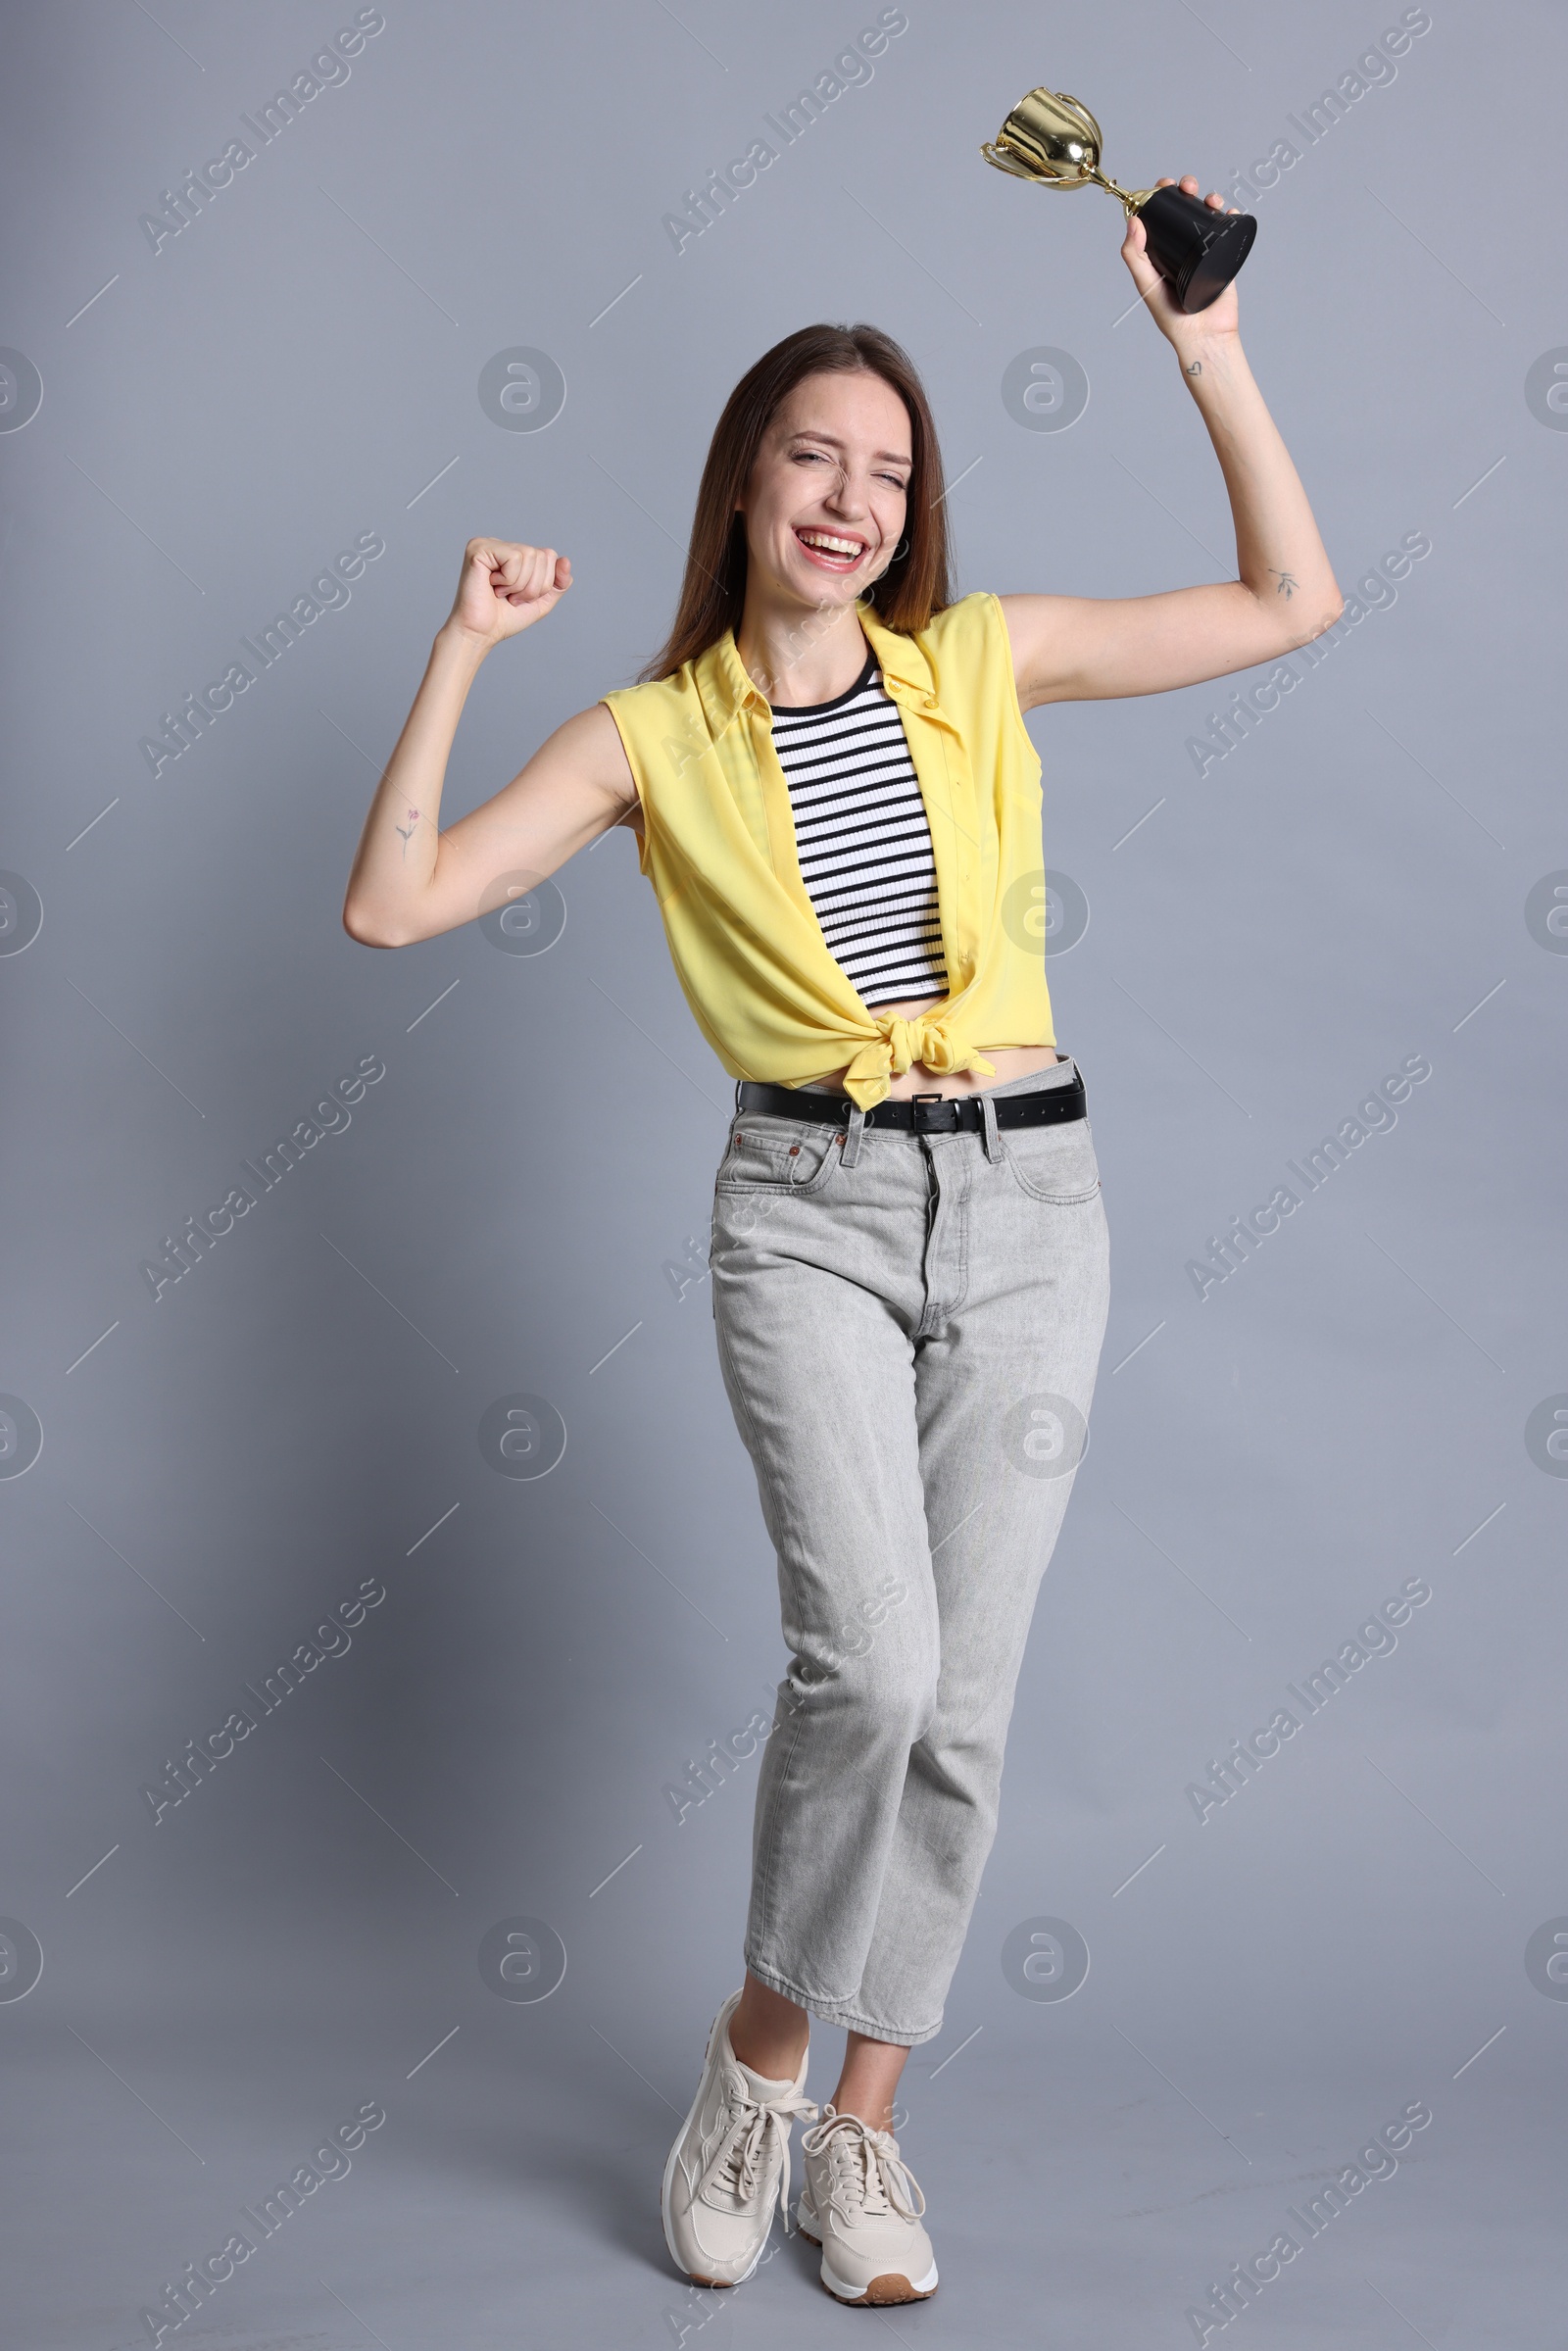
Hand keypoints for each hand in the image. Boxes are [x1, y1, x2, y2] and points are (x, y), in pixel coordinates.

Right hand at [445, 536, 571, 649]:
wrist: (481, 633)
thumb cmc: (505, 618)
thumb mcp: (541, 601)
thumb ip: (558, 583)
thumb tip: (565, 560)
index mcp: (516, 554)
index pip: (550, 556)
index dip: (544, 583)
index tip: (521, 597)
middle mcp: (503, 545)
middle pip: (543, 554)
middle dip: (533, 586)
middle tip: (511, 597)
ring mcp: (490, 544)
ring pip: (530, 555)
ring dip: (520, 585)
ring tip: (501, 593)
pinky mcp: (479, 548)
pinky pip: (514, 558)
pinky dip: (509, 580)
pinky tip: (491, 585)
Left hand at [1120, 174, 1241, 354]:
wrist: (1204, 336)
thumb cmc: (1171, 317)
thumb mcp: (1146, 284)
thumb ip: (1135, 256)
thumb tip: (1132, 222)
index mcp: (1162, 252)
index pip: (1160, 218)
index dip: (1161, 198)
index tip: (1162, 186)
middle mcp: (1183, 249)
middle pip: (1185, 210)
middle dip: (1186, 191)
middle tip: (1187, 185)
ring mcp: (1205, 251)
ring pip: (1207, 216)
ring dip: (1209, 199)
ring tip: (1210, 198)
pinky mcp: (1224, 257)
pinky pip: (1229, 230)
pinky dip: (1231, 215)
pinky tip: (1229, 210)